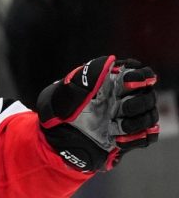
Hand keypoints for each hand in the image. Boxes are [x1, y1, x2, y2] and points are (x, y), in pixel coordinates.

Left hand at [37, 56, 158, 171]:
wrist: (52, 137)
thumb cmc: (58, 107)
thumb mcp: (69, 89)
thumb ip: (89, 75)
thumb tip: (111, 60)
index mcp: (111, 83)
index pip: (138, 73)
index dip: (140, 75)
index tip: (129, 81)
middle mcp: (122, 99)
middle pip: (148, 96)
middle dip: (141, 102)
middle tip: (123, 108)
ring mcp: (125, 118)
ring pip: (149, 117)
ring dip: (139, 122)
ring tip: (118, 126)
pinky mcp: (126, 138)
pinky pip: (145, 138)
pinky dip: (136, 139)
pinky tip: (118, 140)